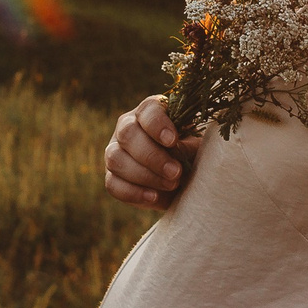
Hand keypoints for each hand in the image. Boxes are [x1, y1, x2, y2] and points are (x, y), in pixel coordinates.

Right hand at [102, 95, 200, 209]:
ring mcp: (116, 151)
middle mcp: (128, 127)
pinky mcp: (112, 176)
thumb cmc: (191, 156)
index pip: (147, 110)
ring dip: (144, 175)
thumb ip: (186, 146)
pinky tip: (153, 197)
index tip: (172, 141)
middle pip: (127, 134)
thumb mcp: (195, 149)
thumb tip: (175, 148)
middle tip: (175, 171)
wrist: (184, 181)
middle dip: (152, 155)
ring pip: (116, 159)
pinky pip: (113, 184)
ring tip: (170, 184)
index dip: (157, 124)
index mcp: (150, 112)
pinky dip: (133, 192)